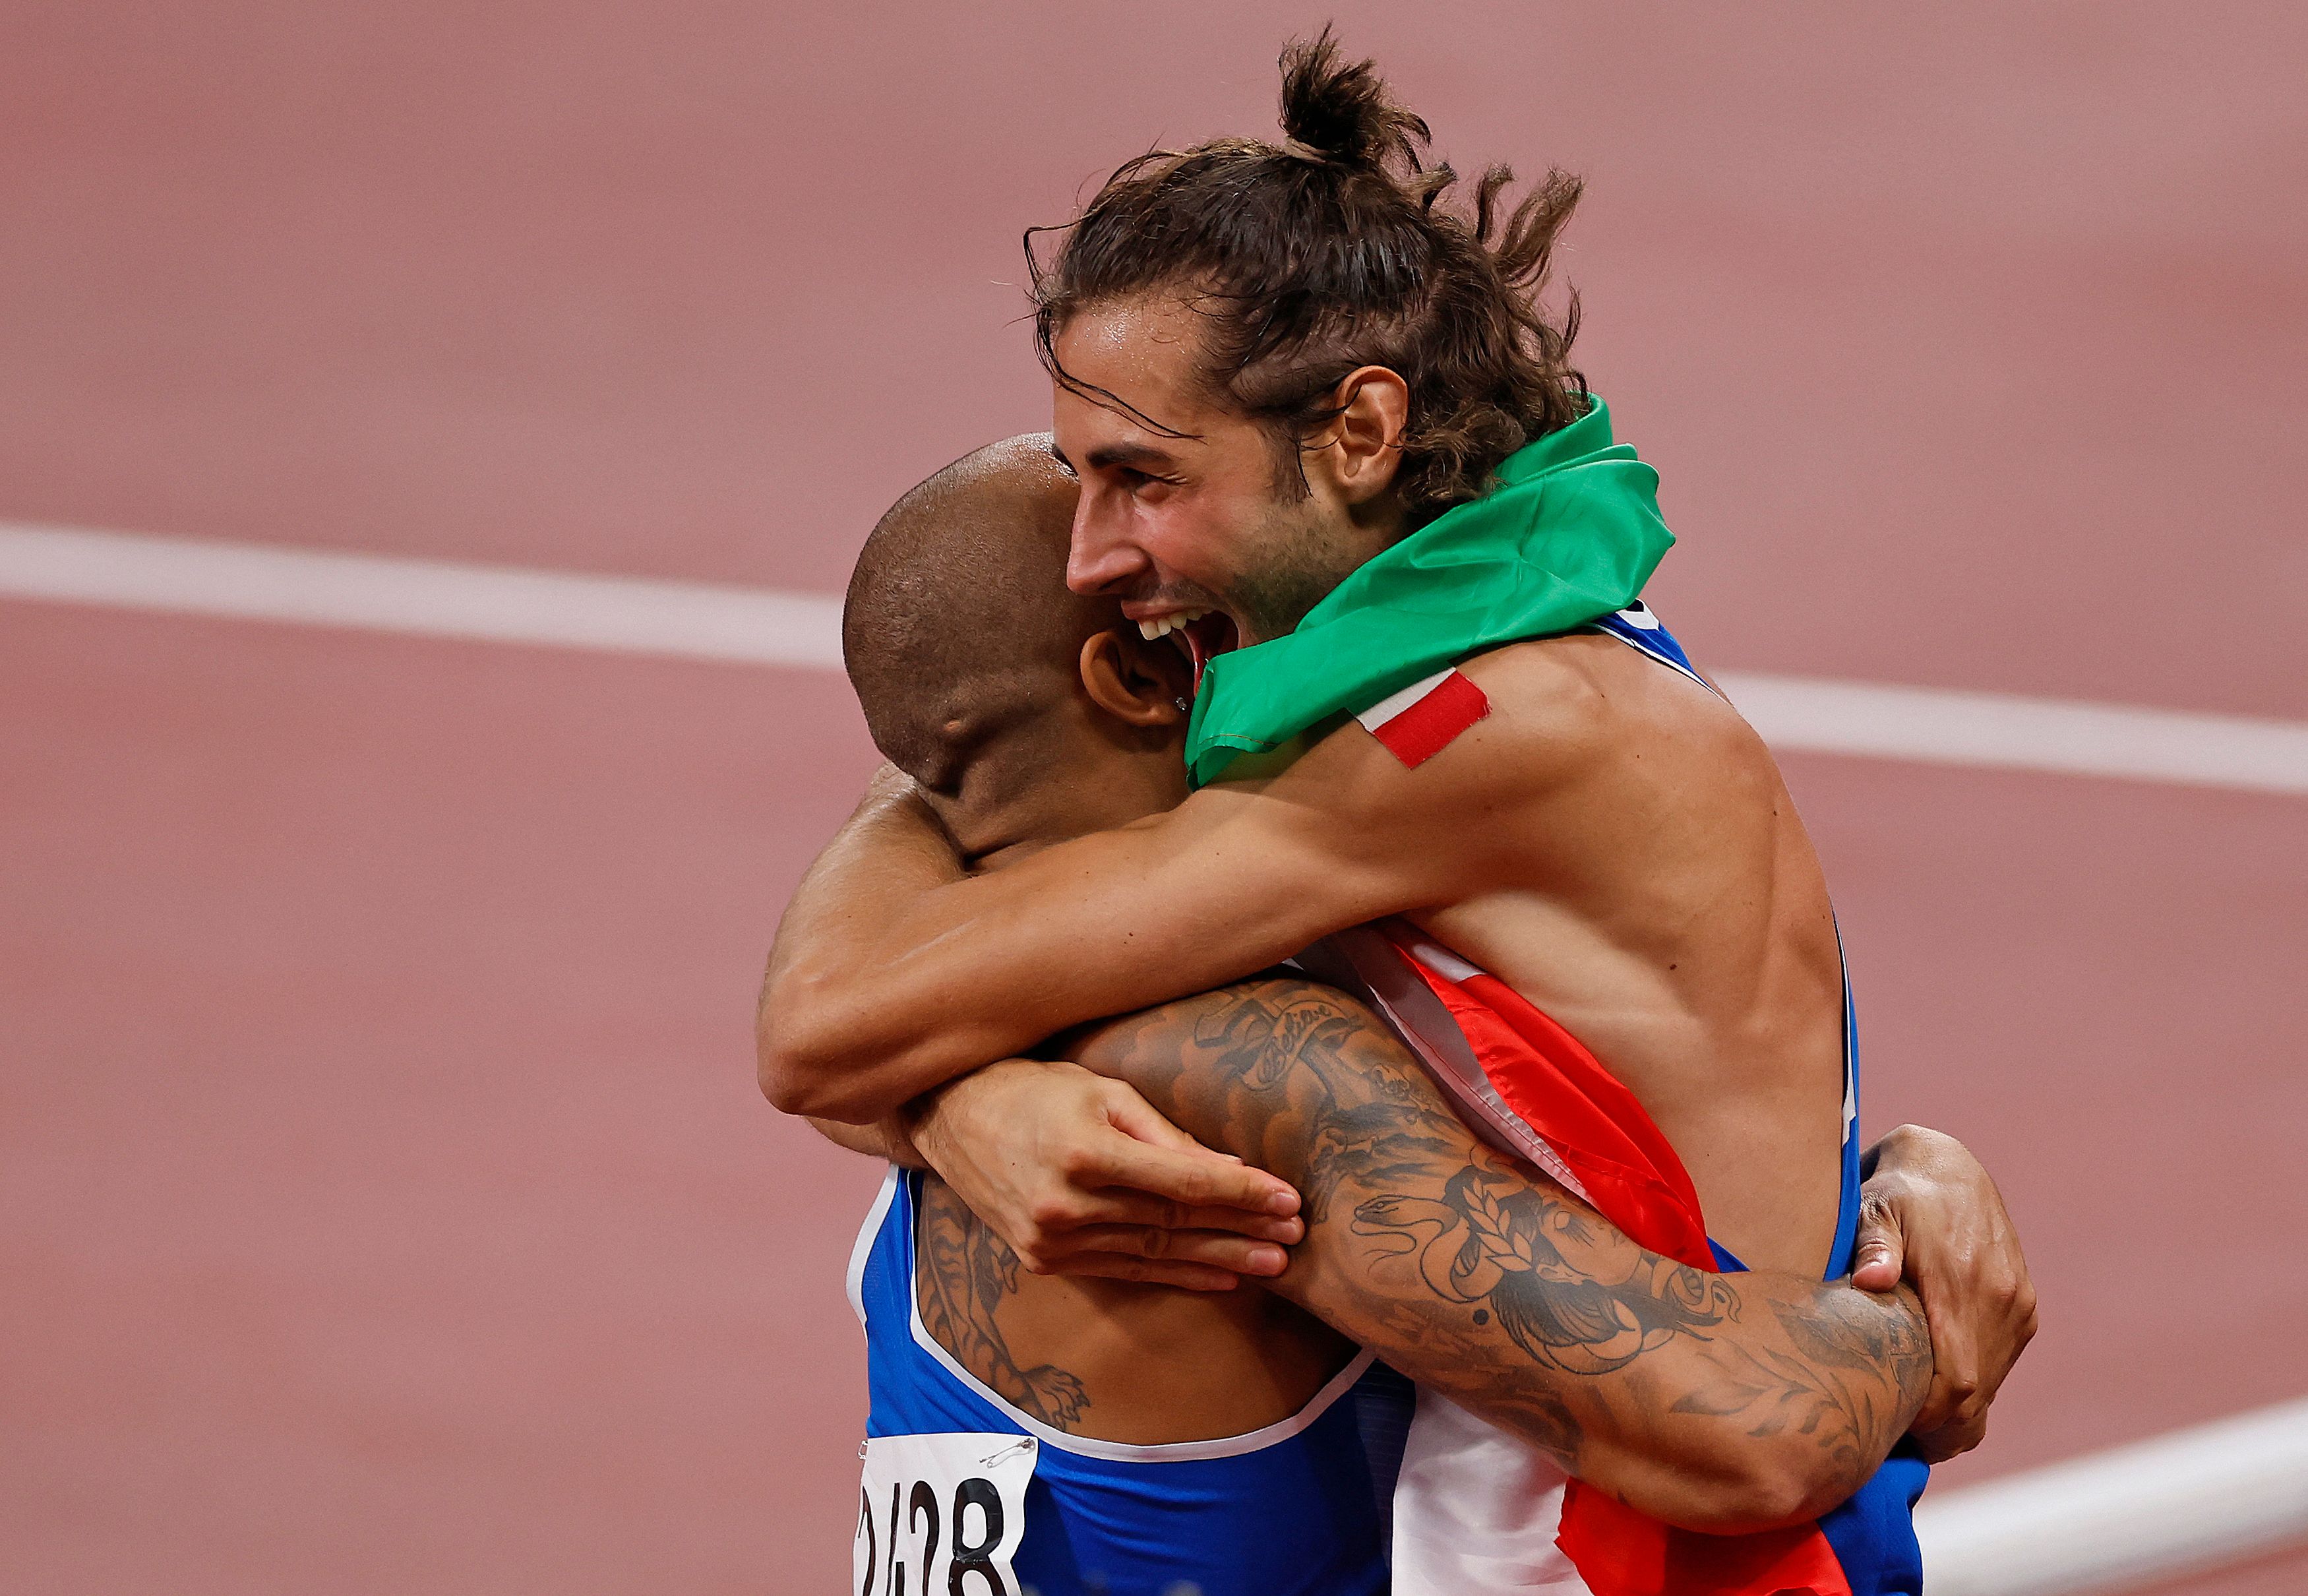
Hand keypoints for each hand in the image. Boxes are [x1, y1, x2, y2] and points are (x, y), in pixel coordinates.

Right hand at [907, 1058, 1304, 1290]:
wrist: (949, 1119)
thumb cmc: (1034, 1089)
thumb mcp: (1101, 1089)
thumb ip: (1163, 1132)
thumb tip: (1228, 1169)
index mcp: (1085, 1151)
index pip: (1182, 1181)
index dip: (1241, 1193)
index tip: (1288, 1199)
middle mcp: (1067, 1204)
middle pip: (1174, 1223)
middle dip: (1242, 1231)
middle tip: (1295, 1239)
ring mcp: (1053, 1240)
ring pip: (1154, 1254)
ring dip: (1219, 1261)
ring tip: (1271, 1265)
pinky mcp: (1044, 1260)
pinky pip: (1124, 1271)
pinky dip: (1174, 1275)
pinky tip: (1218, 1279)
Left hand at [1850, 1124, 2037, 1461]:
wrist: (1947, 1167)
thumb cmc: (1895, 1192)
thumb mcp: (1874, 1208)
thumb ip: (1873, 1245)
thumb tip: (1871, 1280)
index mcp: (1962, 1284)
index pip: (1955, 1381)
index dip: (1926, 1417)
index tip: (1888, 1425)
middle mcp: (2000, 1301)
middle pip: (1974, 1397)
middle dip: (1936, 1428)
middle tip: (1890, 1437)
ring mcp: (2017, 1307)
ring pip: (1989, 1388)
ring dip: (1954, 1413)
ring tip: (1905, 1422)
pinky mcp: (2024, 1308)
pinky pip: (1999, 1367)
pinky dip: (1971, 1389)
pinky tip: (1931, 1392)